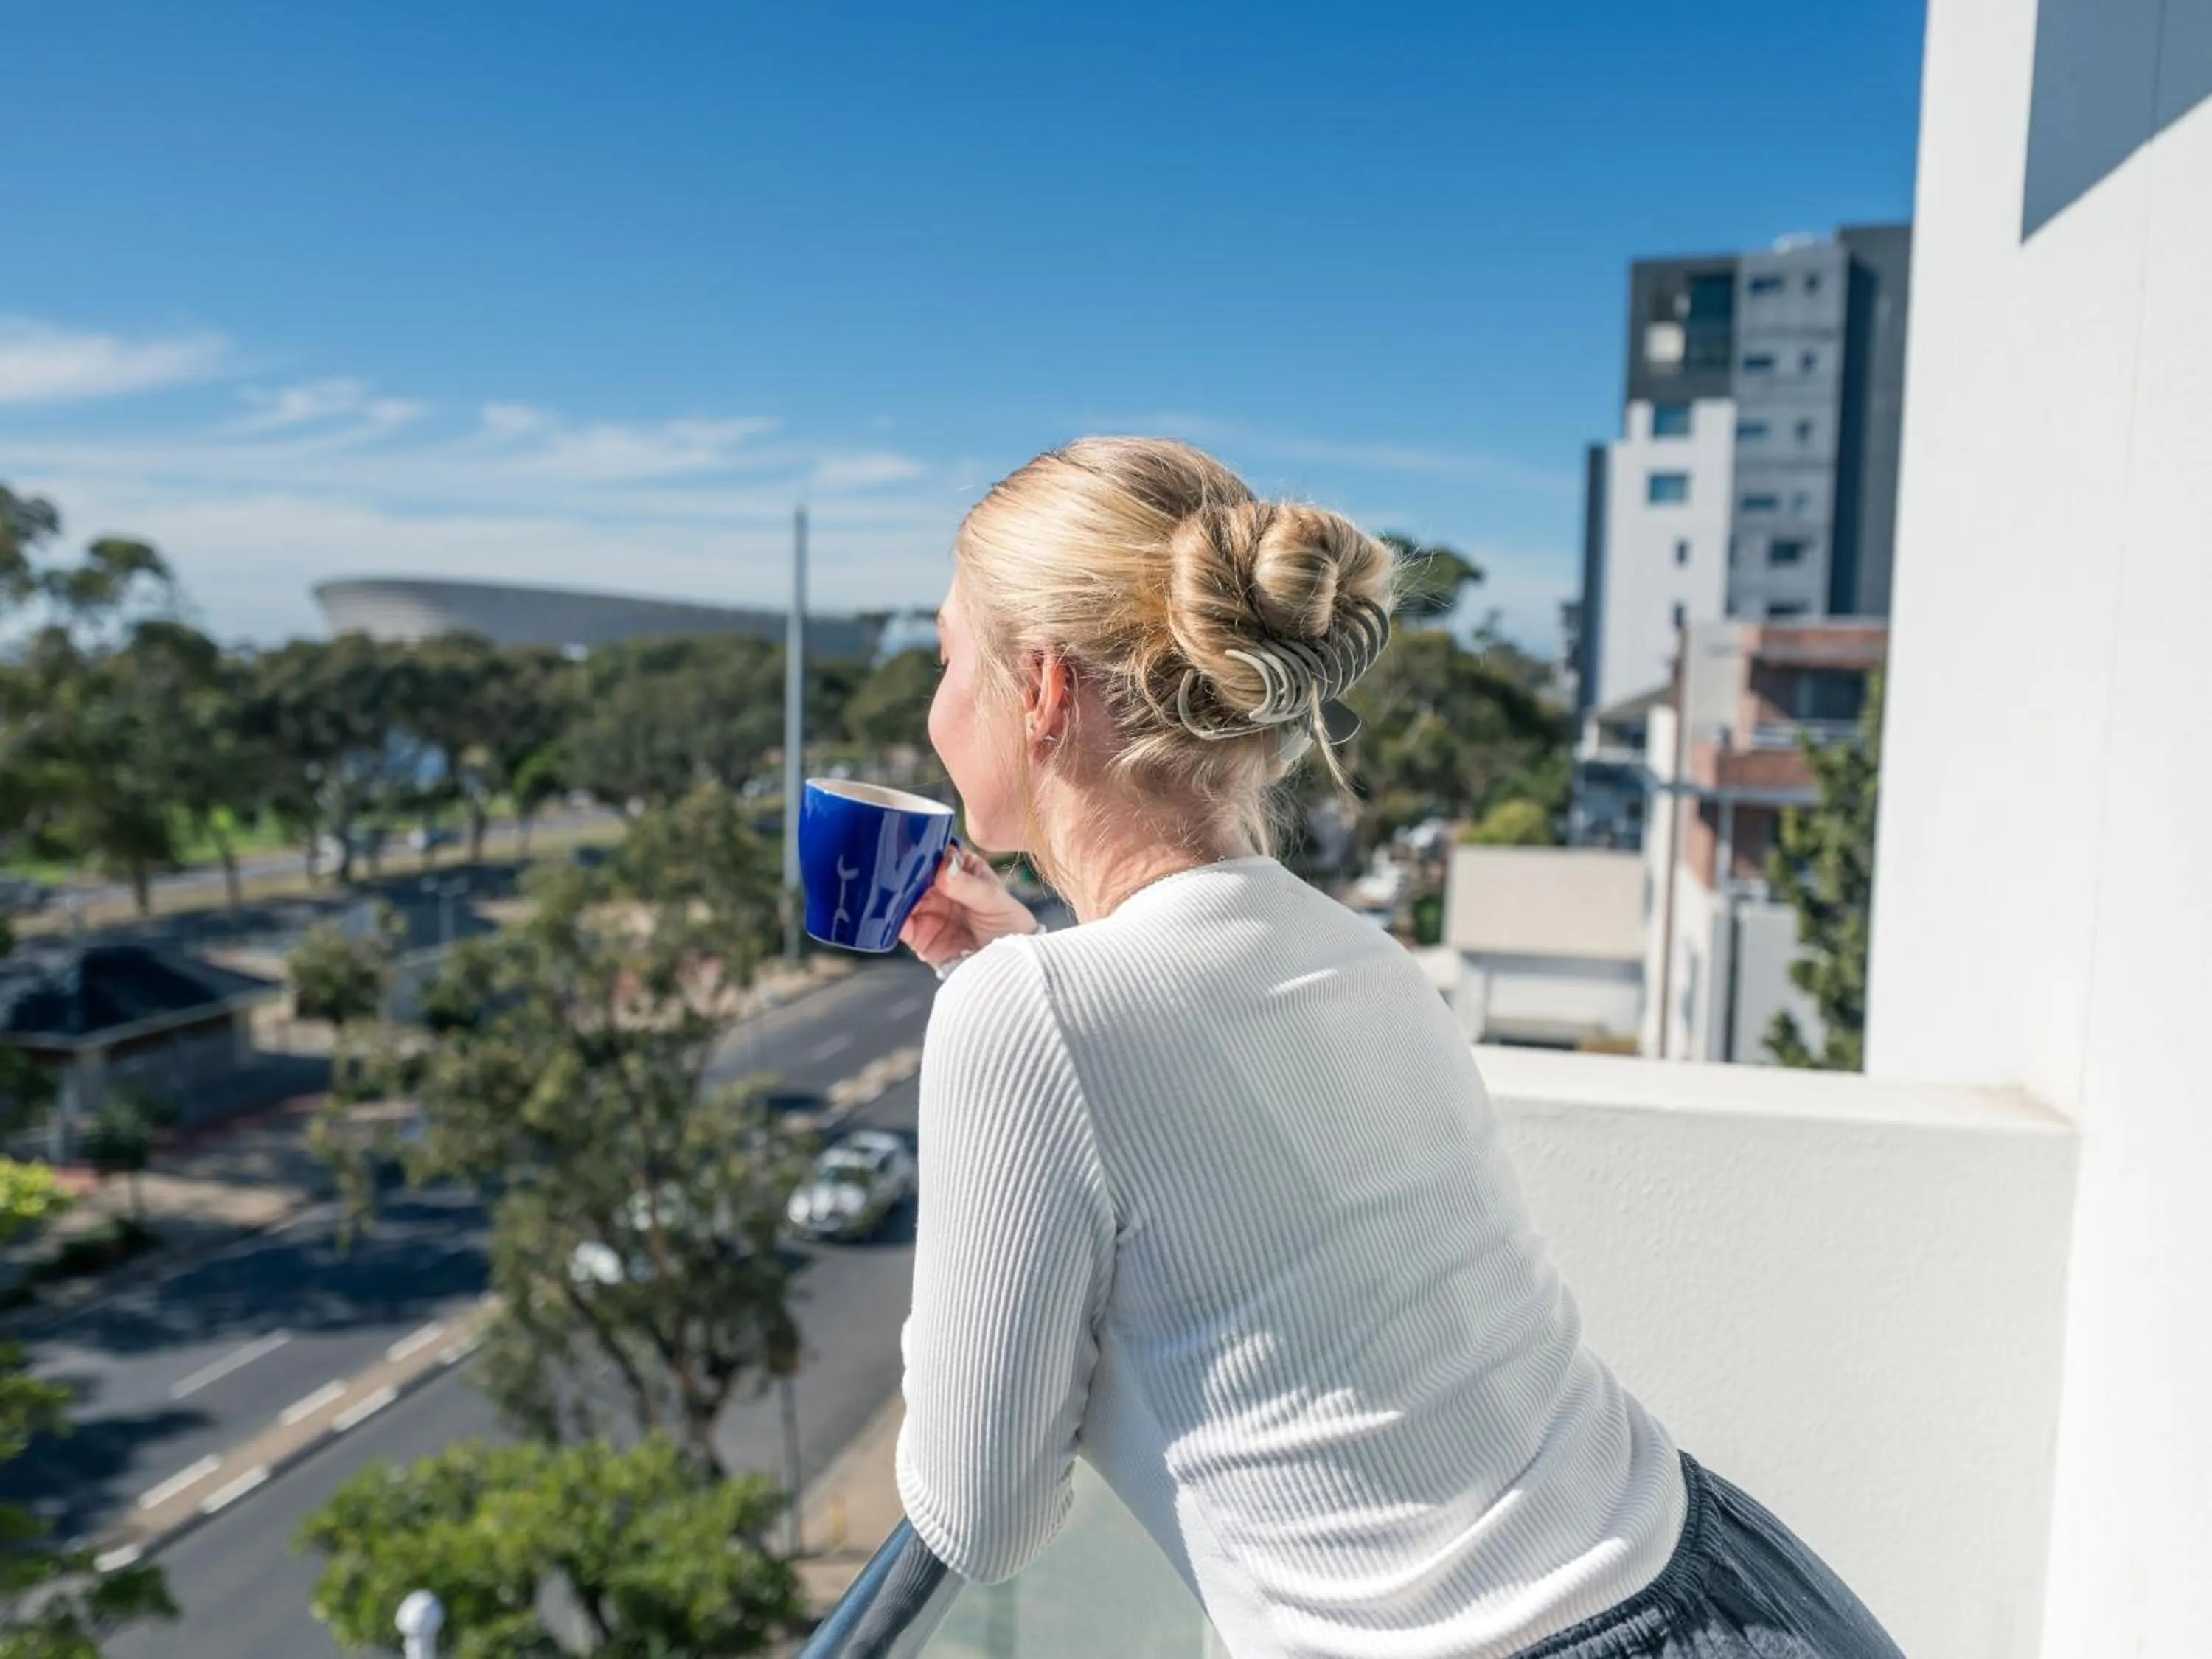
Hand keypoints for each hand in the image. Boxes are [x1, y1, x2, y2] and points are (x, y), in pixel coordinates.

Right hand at [900, 843, 1040, 968]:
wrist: (1008, 965)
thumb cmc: (1008, 924)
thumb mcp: (994, 900)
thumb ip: (969, 886)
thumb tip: (944, 868)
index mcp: (959, 868)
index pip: (935, 853)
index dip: (921, 849)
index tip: (910, 848)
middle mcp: (938, 887)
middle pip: (912, 874)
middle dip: (901, 871)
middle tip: (892, 869)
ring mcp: (927, 910)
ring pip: (901, 897)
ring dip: (892, 893)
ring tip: (886, 889)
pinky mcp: (918, 935)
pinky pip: (897, 924)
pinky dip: (888, 919)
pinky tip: (886, 913)